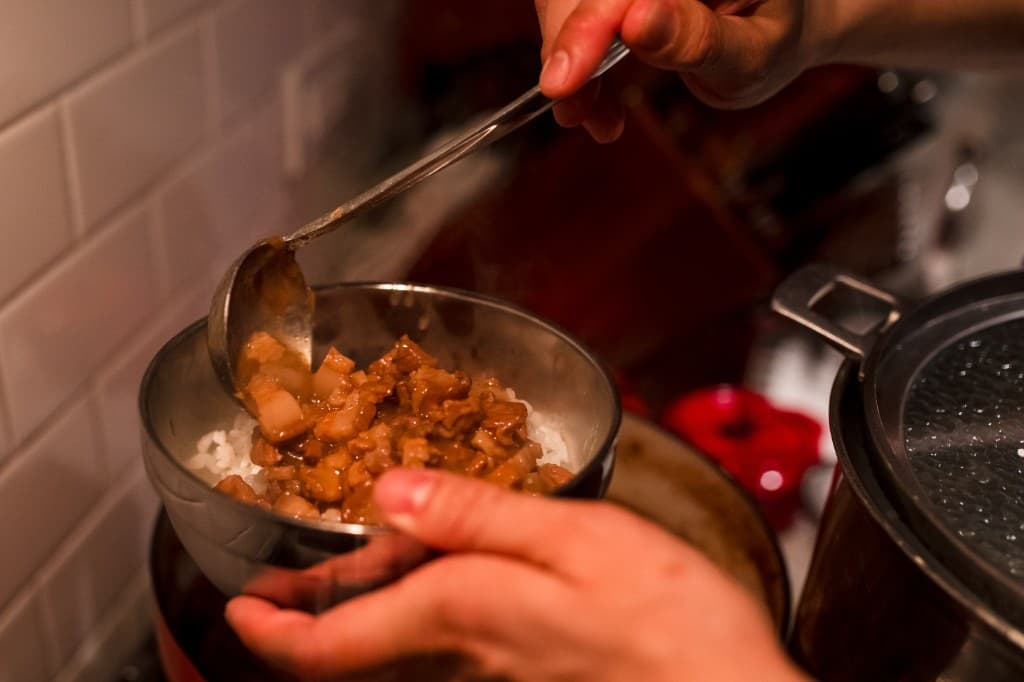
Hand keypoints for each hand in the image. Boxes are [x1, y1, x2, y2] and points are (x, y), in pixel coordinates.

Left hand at [226, 469, 806, 680]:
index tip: (236, 606)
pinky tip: (433, 562)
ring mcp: (492, 665)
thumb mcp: (575, 538)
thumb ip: (476, 514)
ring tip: (344, 555)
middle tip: (278, 573)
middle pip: (355, 643)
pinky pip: (441, 636)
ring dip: (354, 604)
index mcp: (461, 611)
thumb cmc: (669, 621)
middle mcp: (463, 650)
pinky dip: (412, 600)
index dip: (268, 632)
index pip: (328, 647)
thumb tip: (389, 490)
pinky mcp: (522, 664)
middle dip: (306, 611)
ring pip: (394, 639)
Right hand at [536, 0, 829, 140]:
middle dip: (568, 46)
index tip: (562, 83)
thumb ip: (700, 39)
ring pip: (564, 0)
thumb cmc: (772, 38)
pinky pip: (571, 15)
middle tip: (576, 112)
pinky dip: (574, 66)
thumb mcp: (754, 53)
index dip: (585, 23)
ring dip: (567, 62)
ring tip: (595, 118)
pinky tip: (595, 106)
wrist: (771, 28)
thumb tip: (636, 22)